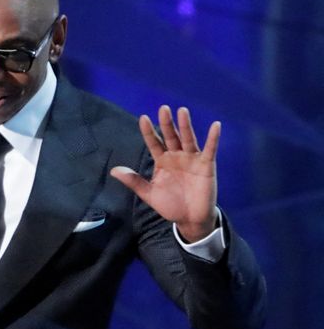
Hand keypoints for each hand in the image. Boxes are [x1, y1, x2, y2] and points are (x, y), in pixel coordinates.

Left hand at [110, 105, 219, 242]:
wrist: (189, 219)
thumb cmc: (170, 205)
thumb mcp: (149, 193)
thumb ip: (133, 181)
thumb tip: (113, 171)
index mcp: (162, 161)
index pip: (154, 143)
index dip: (149, 132)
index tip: (143, 118)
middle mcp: (176, 156)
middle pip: (171, 137)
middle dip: (167, 123)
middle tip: (163, 108)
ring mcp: (192, 159)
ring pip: (188, 139)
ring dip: (186, 126)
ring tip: (182, 111)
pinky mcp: (206, 166)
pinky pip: (210, 150)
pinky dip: (213, 138)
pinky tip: (215, 125)